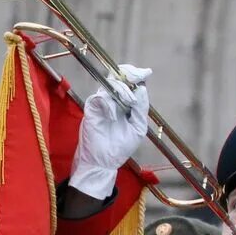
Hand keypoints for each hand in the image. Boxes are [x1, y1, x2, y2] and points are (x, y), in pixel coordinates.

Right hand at [69, 64, 152, 199]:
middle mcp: (113, 101)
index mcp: (125, 104)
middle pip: (118, 79)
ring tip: (128, 101)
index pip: (130, 84)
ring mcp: (101, 104)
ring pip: (109, 85)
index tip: (145, 72)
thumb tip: (142, 88)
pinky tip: (113, 115)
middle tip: (136, 77)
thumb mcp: (138, 128)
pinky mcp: (91, 110)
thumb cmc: (121, 147)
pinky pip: (99, 98)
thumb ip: (141, 109)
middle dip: (128, 75)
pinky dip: (108, 104)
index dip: (136, 76)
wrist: (104, 162)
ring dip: (120, 90)